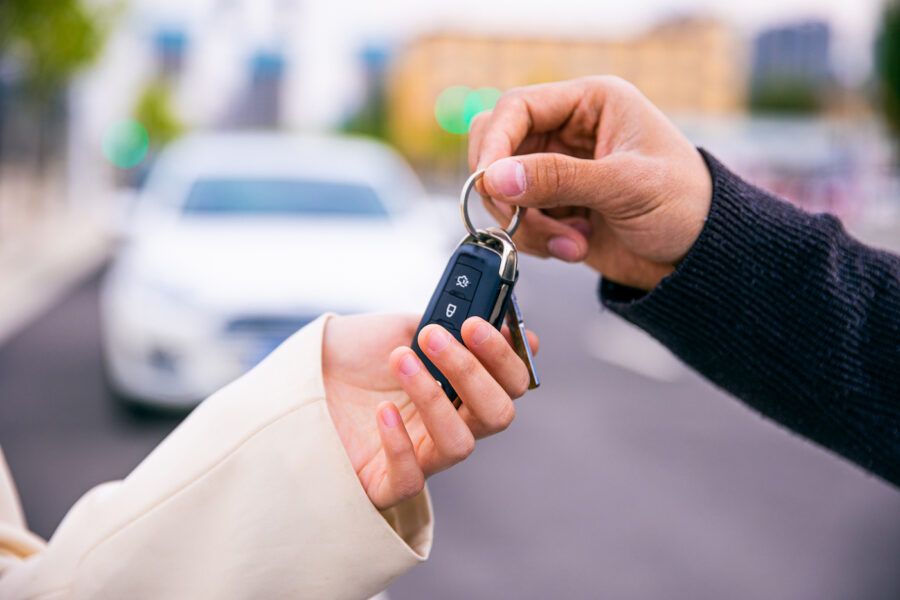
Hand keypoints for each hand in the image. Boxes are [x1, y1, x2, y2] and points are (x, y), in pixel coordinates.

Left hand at [323, 314, 538, 509]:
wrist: (295, 373)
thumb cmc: (350, 354)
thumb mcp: (402, 327)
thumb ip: (450, 325)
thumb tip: (508, 322)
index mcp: (460, 386)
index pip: (509, 382)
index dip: (506, 356)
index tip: (479, 324)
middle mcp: (447, 422)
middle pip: (497, 415)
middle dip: (474, 372)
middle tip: (436, 337)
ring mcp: (420, 455)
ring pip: (460, 445)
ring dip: (433, 398)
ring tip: (400, 361)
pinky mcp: (384, 483)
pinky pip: (411, 479)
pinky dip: (400, 444)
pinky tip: (383, 411)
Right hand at [469, 76, 712, 290]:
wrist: (699, 257)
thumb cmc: (685, 205)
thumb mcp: (625, 186)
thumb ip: (559, 179)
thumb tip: (493, 177)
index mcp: (591, 103)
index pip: (517, 108)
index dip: (494, 143)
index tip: (487, 182)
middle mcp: (568, 132)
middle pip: (498, 148)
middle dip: (505, 190)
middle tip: (519, 220)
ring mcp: (558, 171)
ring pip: (503, 190)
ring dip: (526, 224)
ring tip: (570, 243)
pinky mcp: (555, 207)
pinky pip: (518, 220)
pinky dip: (535, 239)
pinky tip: (574, 246)